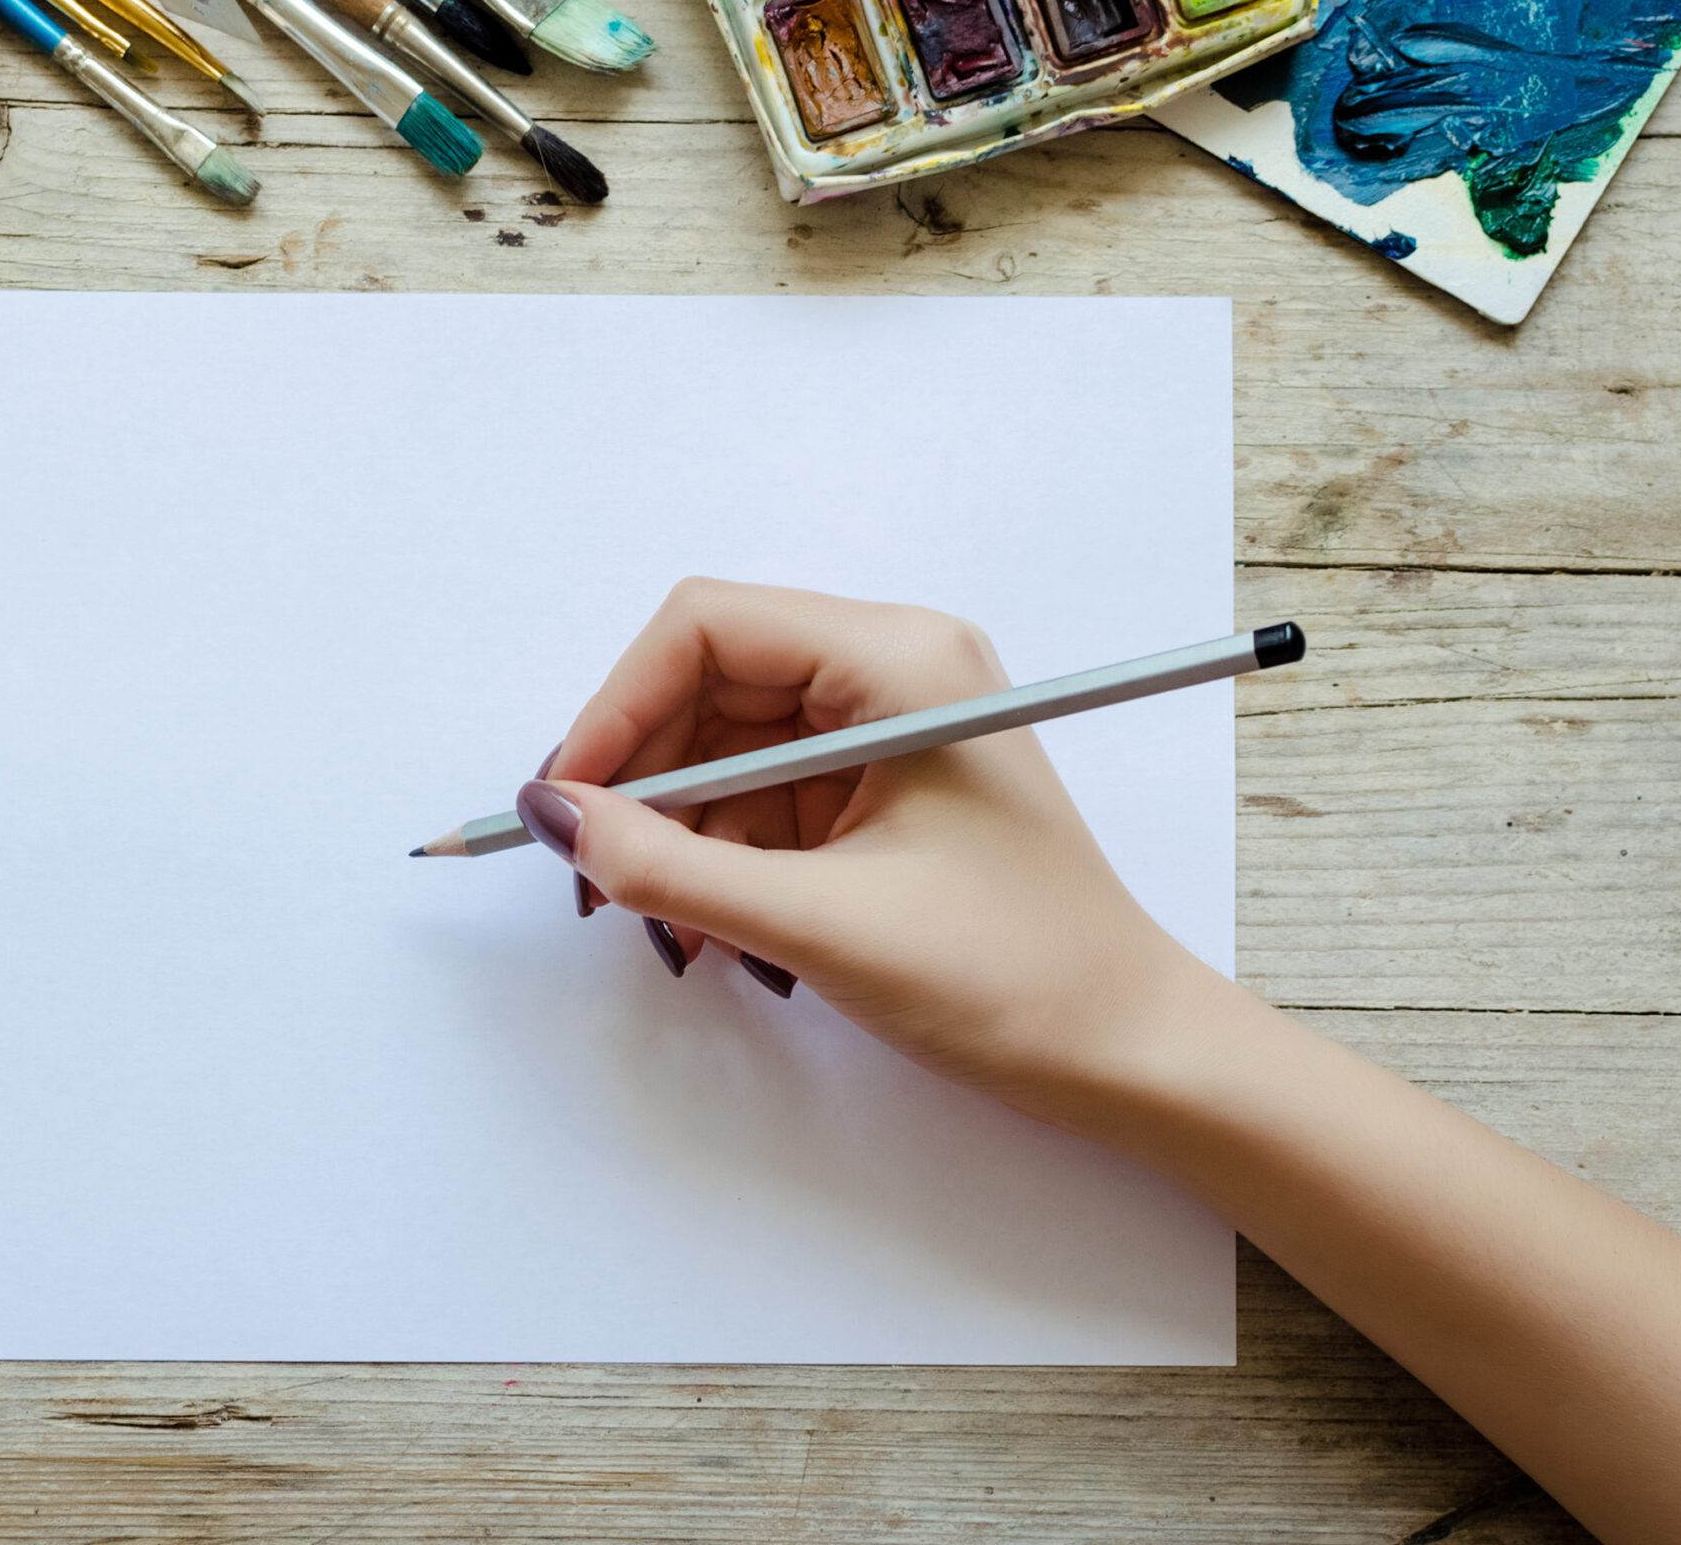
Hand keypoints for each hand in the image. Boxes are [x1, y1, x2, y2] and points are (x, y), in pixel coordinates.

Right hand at [519, 578, 1220, 1112]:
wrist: (1125, 1053)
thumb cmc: (1011, 977)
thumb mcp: (819, 923)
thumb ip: (670, 866)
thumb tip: (554, 816)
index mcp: (900, 660)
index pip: (708, 627)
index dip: (618, 708)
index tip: (567, 803)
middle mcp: (894, 668)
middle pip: (709, 682)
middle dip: (643, 781)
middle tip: (596, 879)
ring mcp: (889, 726)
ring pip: (726, 745)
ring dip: (680, 832)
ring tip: (673, 928)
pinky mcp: (883, 785)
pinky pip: (763, 794)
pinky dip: (722, 856)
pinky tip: (717, 930)